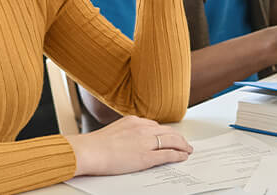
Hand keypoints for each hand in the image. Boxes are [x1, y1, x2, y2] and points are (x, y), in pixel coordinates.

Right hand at [67, 114, 191, 176]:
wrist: (89, 151)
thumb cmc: (94, 145)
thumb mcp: (113, 130)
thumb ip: (125, 131)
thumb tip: (129, 138)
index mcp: (133, 121)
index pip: (155, 125)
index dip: (165, 132)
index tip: (169, 135)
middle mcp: (142, 128)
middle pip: (167, 131)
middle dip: (178, 137)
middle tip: (184, 142)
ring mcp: (146, 142)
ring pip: (172, 140)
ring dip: (182, 145)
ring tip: (187, 149)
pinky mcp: (147, 156)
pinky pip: (168, 154)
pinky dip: (178, 154)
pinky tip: (183, 156)